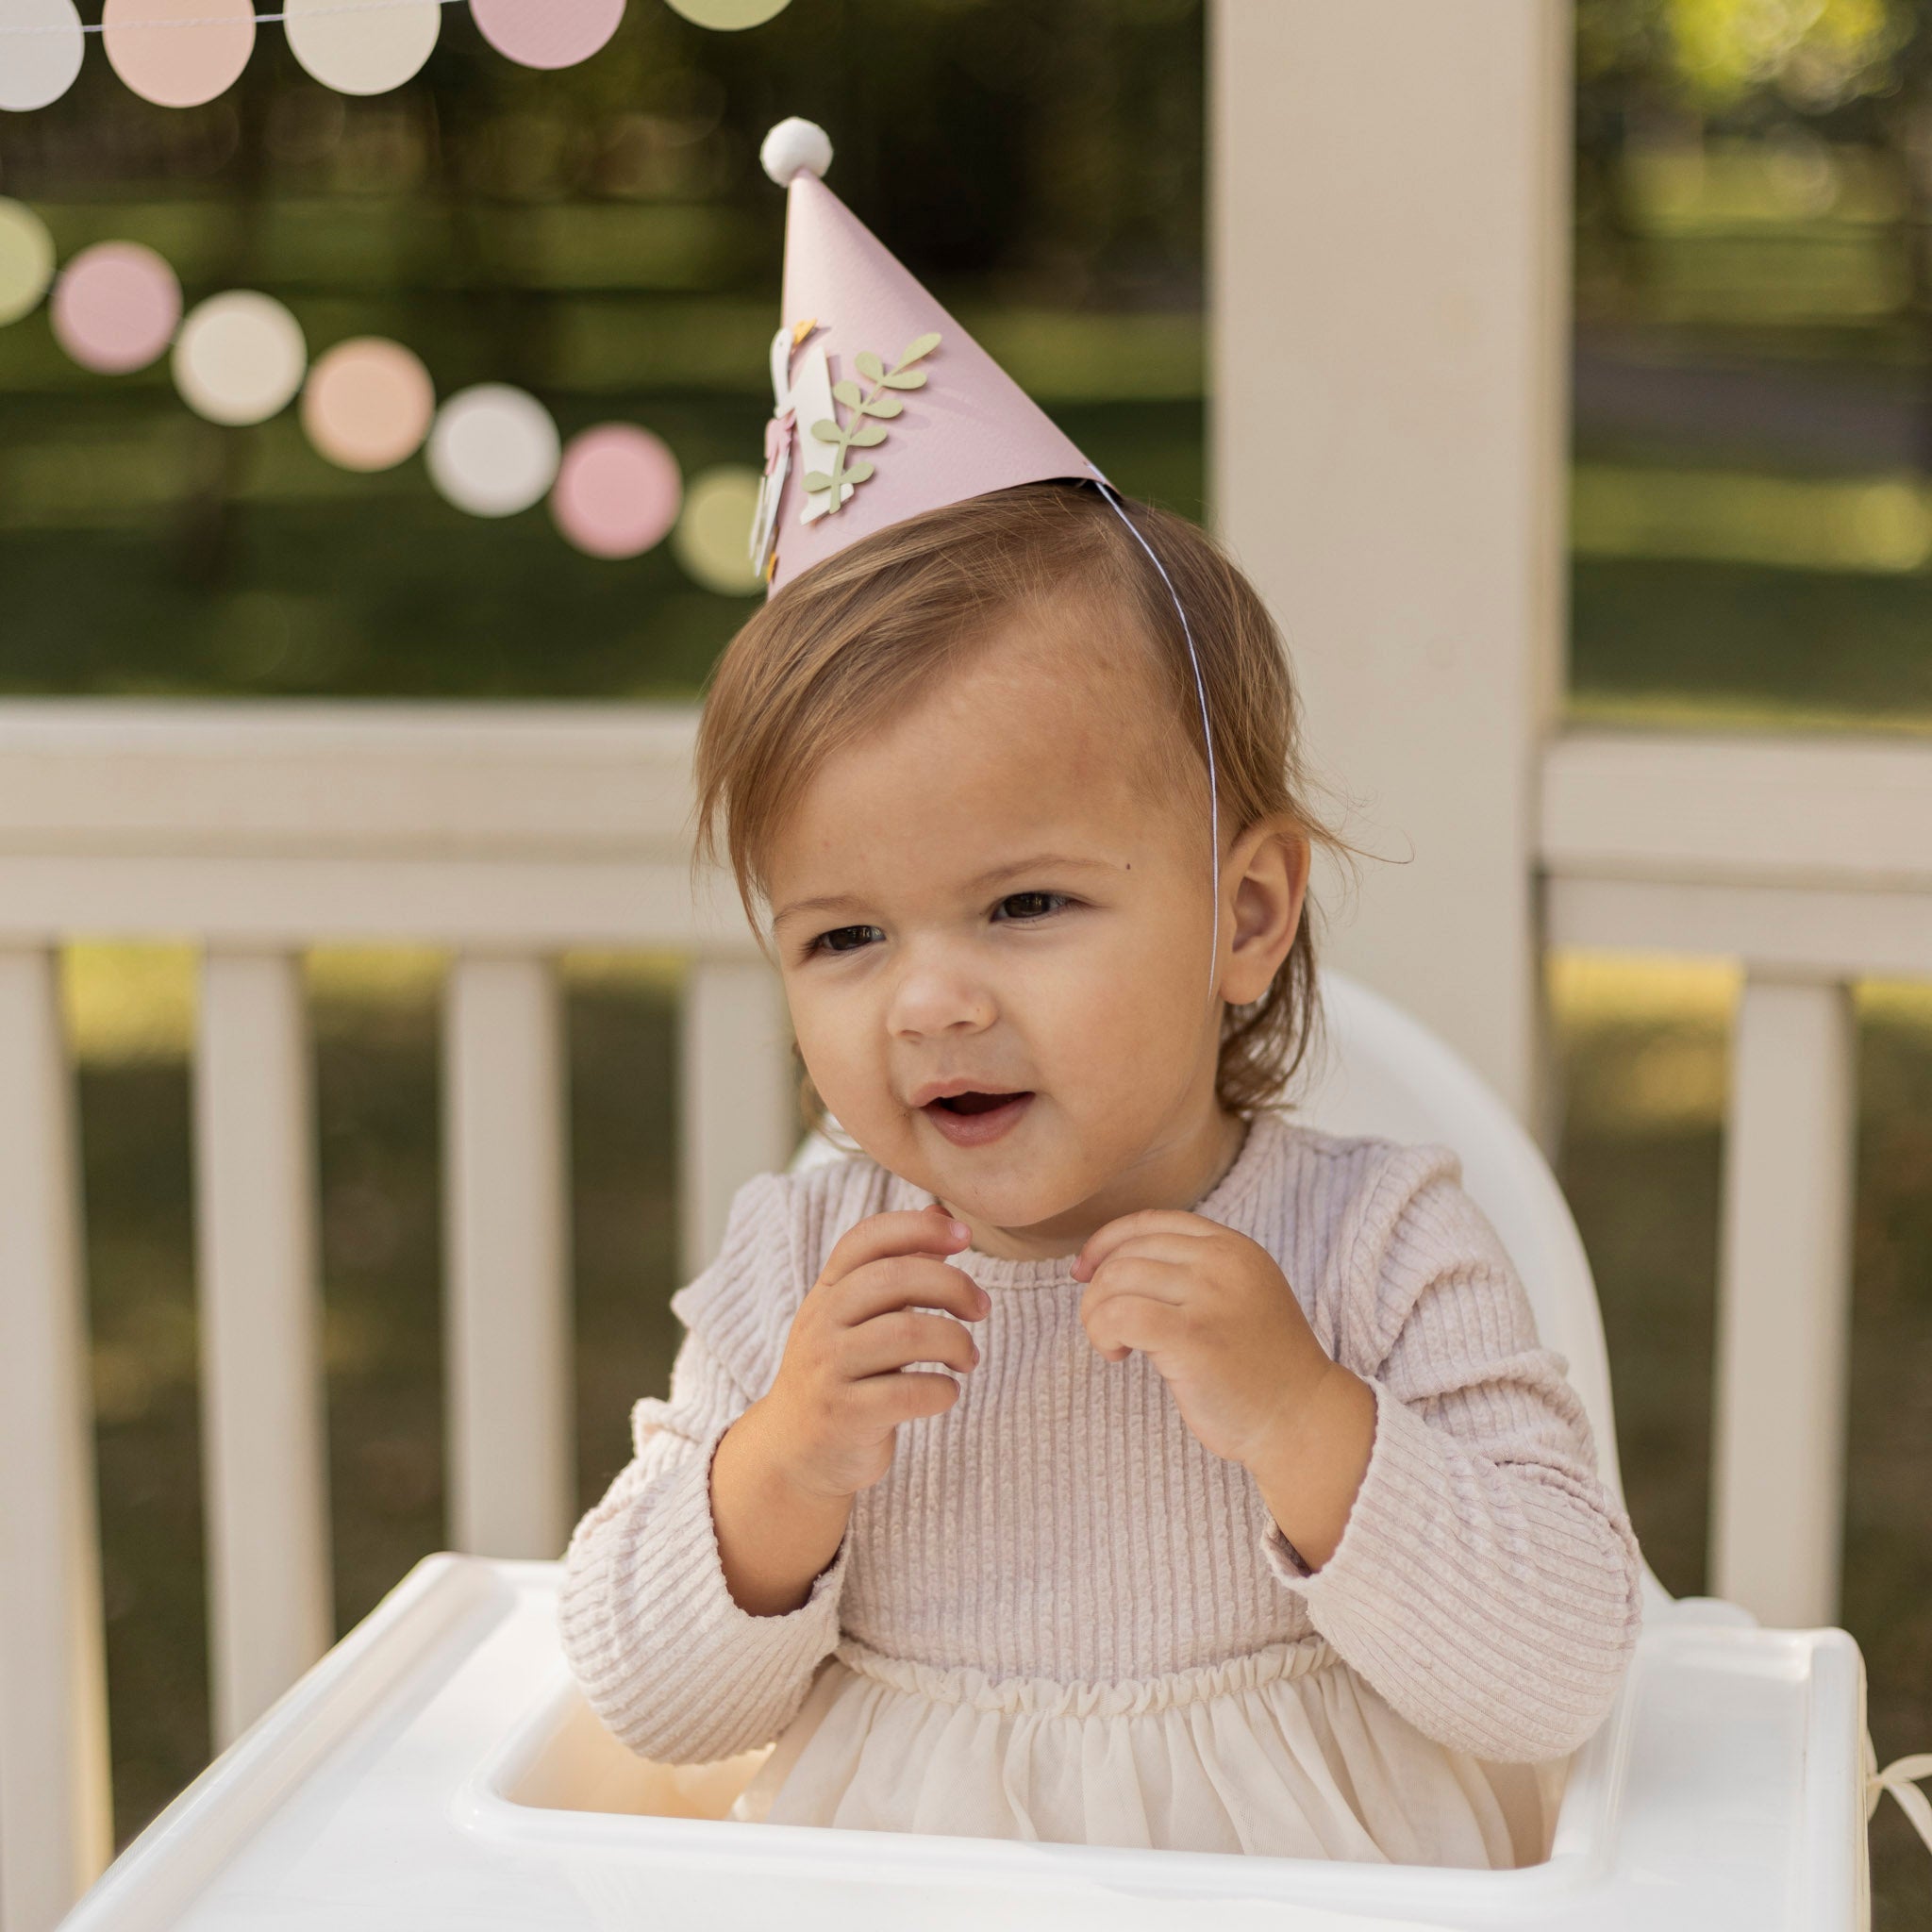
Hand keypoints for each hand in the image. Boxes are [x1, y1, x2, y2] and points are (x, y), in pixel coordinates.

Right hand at [762, 1205, 989, 1501]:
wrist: (794, 1454)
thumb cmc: (842, 1375)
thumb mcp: (857, 1317)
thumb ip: (897, 1267)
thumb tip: (941, 1214)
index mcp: (827, 1292)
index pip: (867, 1238)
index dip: (918, 1228)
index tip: (965, 1237)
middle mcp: (821, 1323)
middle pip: (893, 1278)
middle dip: (952, 1286)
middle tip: (981, 1308)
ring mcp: (828, 1369)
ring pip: (905, 1333)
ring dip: (955, 1341)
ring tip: (968, 1358)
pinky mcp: (843, 1415)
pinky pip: (906, 1393)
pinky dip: (942, 1390)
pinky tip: (946, 1392)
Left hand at [1074, 1209, 1376, 1568]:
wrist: (1302, 1419)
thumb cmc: (1259, 1367)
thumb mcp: (1237, 1295)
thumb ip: (1193, 1271)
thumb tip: (1110, 1263)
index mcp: (1233, 1246)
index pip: (1151, 1222)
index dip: (1107, 1242)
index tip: (1085, 1271)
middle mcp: (1222, 1262)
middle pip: (1128, 1253)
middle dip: (1097, 1289)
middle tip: (1102, 1326)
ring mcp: (1210, 1297)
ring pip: (1117, 1281)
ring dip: (1096, 1315)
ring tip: (1113, 1344)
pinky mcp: (1194, 1338)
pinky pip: (1120, 1316)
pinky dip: (1103, 1334)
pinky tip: (1118, 1356)